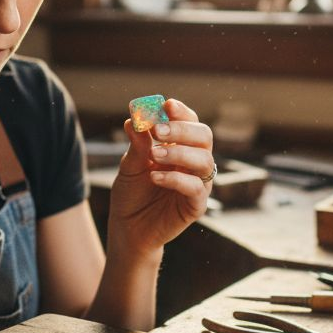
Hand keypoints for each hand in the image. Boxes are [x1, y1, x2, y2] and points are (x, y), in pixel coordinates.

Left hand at [108, 99, 213, 257]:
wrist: (128, 228)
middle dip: (182, 129)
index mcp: (180, 146)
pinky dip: (176, 179)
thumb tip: (133, 119)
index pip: (190, 122)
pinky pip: (195, 188)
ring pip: (204, 161)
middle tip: (158, 130)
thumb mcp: (129, 166)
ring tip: (154, 155)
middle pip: (204, 136)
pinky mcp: (196, 205)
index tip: (166, 104)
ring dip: (179, 153)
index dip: (181, 112)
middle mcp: (193, 162)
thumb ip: (136, 144)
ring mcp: (198, 183)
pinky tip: (155, 177)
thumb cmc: (132, 194)